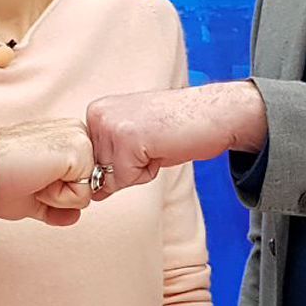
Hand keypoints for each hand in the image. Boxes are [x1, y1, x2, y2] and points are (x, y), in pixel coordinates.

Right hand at [0, 118, 93, 225]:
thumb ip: (57, 205)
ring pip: (88, 192)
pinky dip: (58, 197)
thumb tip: (74, 216)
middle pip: (89, 186)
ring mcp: (78, 138)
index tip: (31, 180)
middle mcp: (75, 132)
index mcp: (65, 138)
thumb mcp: (33, 196)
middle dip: (60, 195)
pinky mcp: (78, 150)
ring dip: (58, 196)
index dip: (57, 194)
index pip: (82, 181)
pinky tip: (38, 178)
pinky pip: (83, 196)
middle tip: (31, 180)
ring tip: (33, 178)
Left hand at [86, 81, 266, 195]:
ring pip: (112, 179)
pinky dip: (148, 173)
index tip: (145, 142)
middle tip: (154, 145)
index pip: (92, 163)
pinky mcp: (125, 139)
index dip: (123, 164)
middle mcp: (97, 115)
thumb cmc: (178, 127)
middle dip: (129, 170)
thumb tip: (91, 193)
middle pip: (99, 173)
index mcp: (97, 112)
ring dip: (139, 172)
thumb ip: (110, 160)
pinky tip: (161, 148)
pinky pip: (126, 180)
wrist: (214, 112)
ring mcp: (110, 126)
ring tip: (158, 146)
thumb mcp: (134, 140)